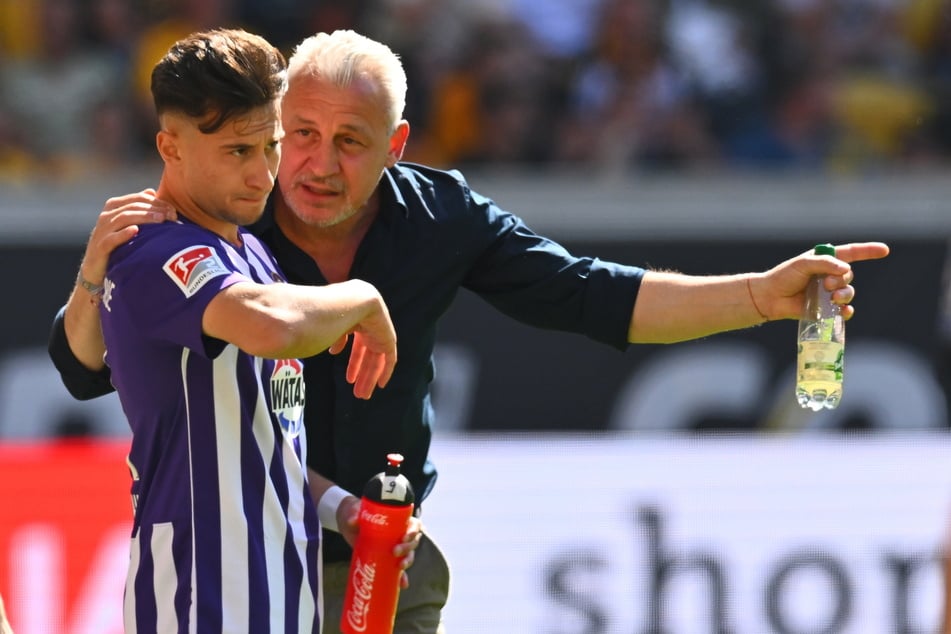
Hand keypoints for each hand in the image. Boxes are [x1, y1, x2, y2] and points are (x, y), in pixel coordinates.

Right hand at [80, 189, 175, 284]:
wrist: (96, 266)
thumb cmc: (116, 242)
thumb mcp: (126, 222)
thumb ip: (138, 207)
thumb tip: (152, 191)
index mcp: (114, 206)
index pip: (138, 198)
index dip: (157, 202)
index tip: (173, 210)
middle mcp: (106, 215)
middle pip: (133, 206)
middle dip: (154, 209)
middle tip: (172, 215)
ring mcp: (102, 230)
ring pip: (124, 218)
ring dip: (144, 218)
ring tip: (161, 220)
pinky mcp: (101, 246)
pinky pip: (112, 238)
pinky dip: (124, 233)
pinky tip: (136, 231)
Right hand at [328, 298, 396, 399]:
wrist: (350, 301)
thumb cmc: (329, 312)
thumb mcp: (328, 326)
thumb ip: (334, 338)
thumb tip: (334, 351)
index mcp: (352, 317)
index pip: (355, 343)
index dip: (352, 362)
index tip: (348, 378)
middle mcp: (368, 323)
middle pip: (366, 353)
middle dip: (360, 372)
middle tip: (356, 391)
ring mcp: (379, 329)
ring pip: (375, 358)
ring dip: (369, 377)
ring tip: (362, 394)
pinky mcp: (388, 337)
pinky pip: (390, 357)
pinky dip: (385, 371)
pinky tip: (379, 385)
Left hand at [338, 502, 422, 588]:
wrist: (350, 523)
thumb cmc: (357, 514)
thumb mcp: (355, 513)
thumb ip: (354, 516)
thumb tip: (352, 521)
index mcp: (398, 520)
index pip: (414, 524)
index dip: (413, 531)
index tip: (404, 537)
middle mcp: (400, 534)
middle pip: (413, 542)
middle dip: (407, 548)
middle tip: (395, 552)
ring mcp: (395, 547)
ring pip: (409, 554)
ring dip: (407, 561)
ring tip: (400, 567)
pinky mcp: (387, 559)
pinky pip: (398, 569)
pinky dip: (401, 577)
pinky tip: (402, 584)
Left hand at [752, 241, 889, 320]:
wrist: (770, 298)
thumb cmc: (784, 277)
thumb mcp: (803, 264)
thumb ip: (825, 263)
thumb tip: (846, 270)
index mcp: (825, 260)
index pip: (851, 253)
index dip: (868, 251)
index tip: (885, 250)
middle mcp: (829, 275)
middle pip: (849, 276)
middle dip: (841, 280)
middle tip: (825, 284)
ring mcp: (828, 292)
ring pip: (848, 292)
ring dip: (844, 295)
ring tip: (831, 298)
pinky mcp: (825, 308)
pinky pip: (844, 309)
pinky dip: (845, 310)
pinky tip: (842, 312)